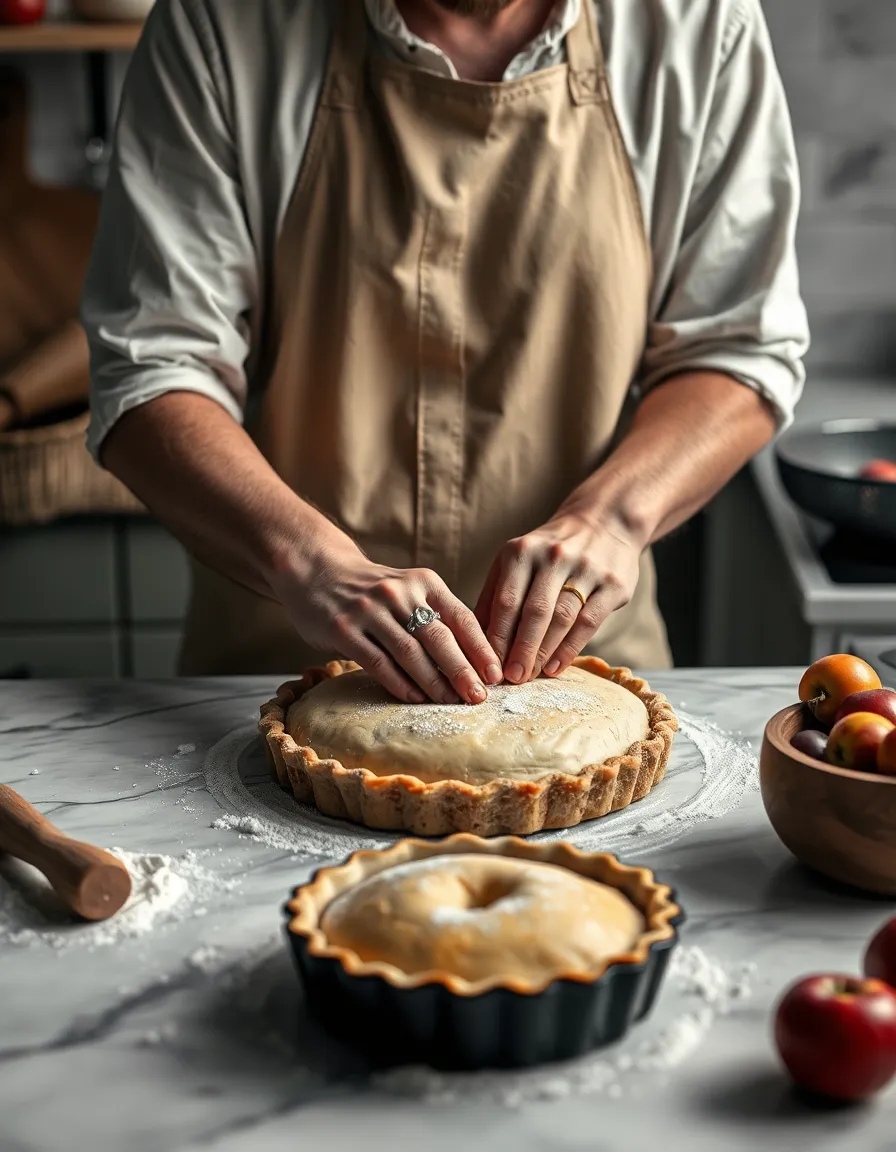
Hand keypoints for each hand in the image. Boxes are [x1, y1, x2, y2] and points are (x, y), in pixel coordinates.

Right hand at [273, 544, 501, 705]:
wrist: (318, 570)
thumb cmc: (374, 591)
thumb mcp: (410, 589)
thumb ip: (436, 616)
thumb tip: (476, 659)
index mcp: (424, 581)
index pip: (461, 617)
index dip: (481, 648)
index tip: (496, 675)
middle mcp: (398, 593)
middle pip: (439, 637)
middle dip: (462, 671)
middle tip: (478, 697)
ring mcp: (369, 611)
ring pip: (409, 653)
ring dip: (433, 682)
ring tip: (450, 702)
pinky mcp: (343, 630)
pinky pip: (378, 663)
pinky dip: (400, 683)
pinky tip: (415, 698)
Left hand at [474, 511, 642, 682]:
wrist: (604, 523)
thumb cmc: (549, 553)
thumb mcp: (516, 561)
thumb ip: (494, 596)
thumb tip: (471, 640)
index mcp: (522, 551)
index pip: (506, 601)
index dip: (497, 637)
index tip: (488, 666)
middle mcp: (554, 556)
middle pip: (534, 612)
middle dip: (520, 649)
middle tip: (510, 679)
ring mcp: (586, 568)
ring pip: (561, 618)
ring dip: (543, 652)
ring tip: (529, 676)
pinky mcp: (613, 584)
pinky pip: (588, 622)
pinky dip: (570, 648)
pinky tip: (555, 668)